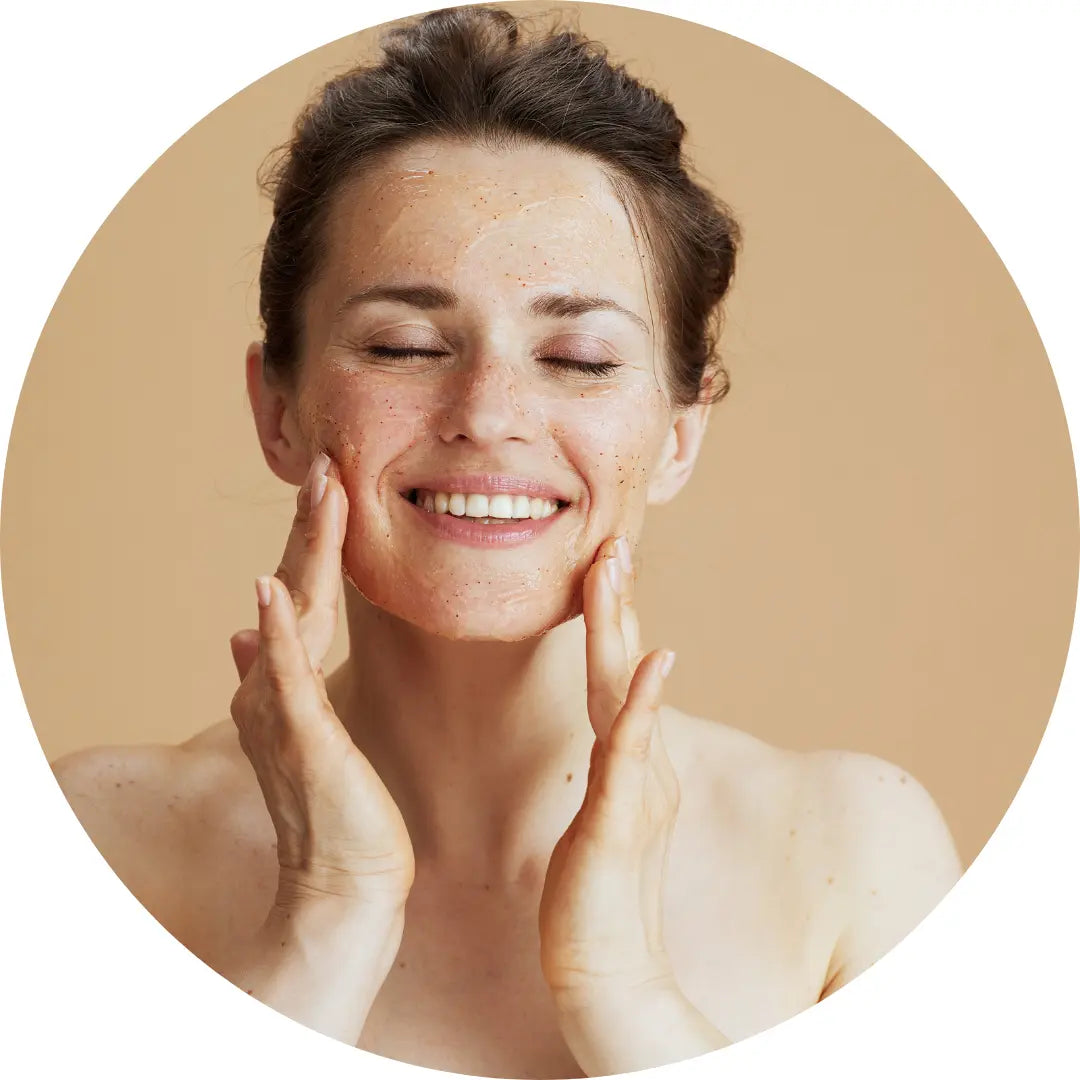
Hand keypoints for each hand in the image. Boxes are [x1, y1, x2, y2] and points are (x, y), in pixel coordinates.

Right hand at [228, 451, 414, 913]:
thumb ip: (285, 676)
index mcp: (286, 679)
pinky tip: (272, 587)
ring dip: (305, 550)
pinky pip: (288, 675)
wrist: (344, 883)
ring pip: (296, 613)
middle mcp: (272, 686)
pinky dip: (279, 630)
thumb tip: (248, 630)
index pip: (305, 591)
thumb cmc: (341, 809)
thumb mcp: (314, 728)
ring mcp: (282, 710)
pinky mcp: (303, 740)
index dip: (316, 537)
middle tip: (326, 459)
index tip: (332, 481)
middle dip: (312, 523)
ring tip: (317, 492)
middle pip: (296, 587)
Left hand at [539, 535, 680, 1006]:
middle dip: (616, 602)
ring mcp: (635, 786)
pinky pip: (631, 750)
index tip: (599, 564)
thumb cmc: (594, 893)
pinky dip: (642, 703)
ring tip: (615, 571)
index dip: (610, 619)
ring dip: (621, 628)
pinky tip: (652, 663)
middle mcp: (641, 761)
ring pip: (624, 691)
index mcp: (630, 758)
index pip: (616, 674)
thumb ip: (612, 766)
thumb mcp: (601, 812)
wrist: (606, 968)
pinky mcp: (621, 817)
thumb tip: (612, 728)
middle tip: (611, 541)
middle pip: (624, 666)